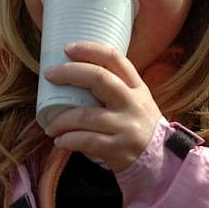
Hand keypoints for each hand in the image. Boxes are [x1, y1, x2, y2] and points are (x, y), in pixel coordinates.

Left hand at [42, 41, 161, 172]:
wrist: (159, 158)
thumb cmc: (139, 124)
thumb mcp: (136, 100)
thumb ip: (116, 86)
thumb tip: (76, 71)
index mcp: (137, 86)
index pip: (115, 59)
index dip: (90, 49)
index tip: (68, 48)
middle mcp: (132, 103)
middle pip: (99, 78)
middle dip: (69, 73)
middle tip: (49, 75)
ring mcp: (126, 126)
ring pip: (86, 115)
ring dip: (61, 119)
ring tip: (50, 125)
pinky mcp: (118, 149)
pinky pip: (86, 141)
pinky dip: (68, 140)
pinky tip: (61, 141)